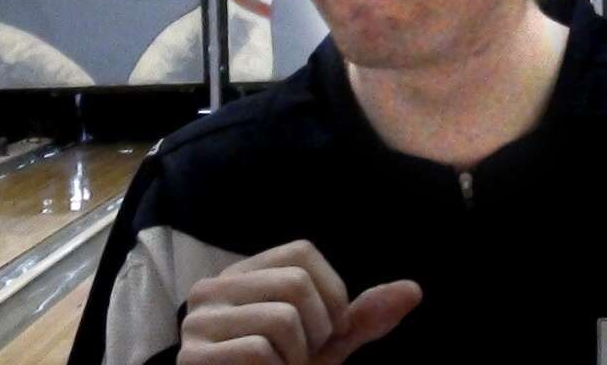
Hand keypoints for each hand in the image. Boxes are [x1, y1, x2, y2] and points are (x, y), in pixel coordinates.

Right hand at [178, 239, 421, 364]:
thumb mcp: (325, 345)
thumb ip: (361, 319)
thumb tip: (414, 290)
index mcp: (244, 274)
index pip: (302, 252)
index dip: (332, 293)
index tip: (326, 331)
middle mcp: (213, 288)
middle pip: (295, 282)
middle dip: (317, 330)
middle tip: (299, 358)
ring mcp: (197, 322)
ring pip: (282, 319)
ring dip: (296, 358)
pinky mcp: (193, 357)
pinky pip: (258, 351)